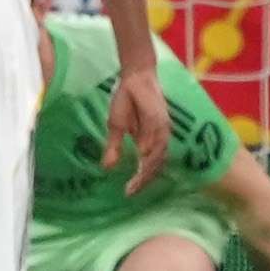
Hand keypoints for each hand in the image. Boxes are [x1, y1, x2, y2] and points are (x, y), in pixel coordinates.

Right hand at [105, 67, 171, 185]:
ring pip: (159, 154)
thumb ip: (114, 147)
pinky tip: (142, 158)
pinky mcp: (160, 118)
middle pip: (156, 165)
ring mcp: (162, 128)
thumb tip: (107, 168)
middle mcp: (160, 137)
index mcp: (151, 141)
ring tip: (135, 180)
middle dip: (144, 179)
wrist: (132, 77)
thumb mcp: (116, 127)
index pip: (149, 167)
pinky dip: (151, 149)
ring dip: (148, 169)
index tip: (127, 193)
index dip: (140, 181)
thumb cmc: (126, 101)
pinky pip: (158, 137)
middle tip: (130, 191)